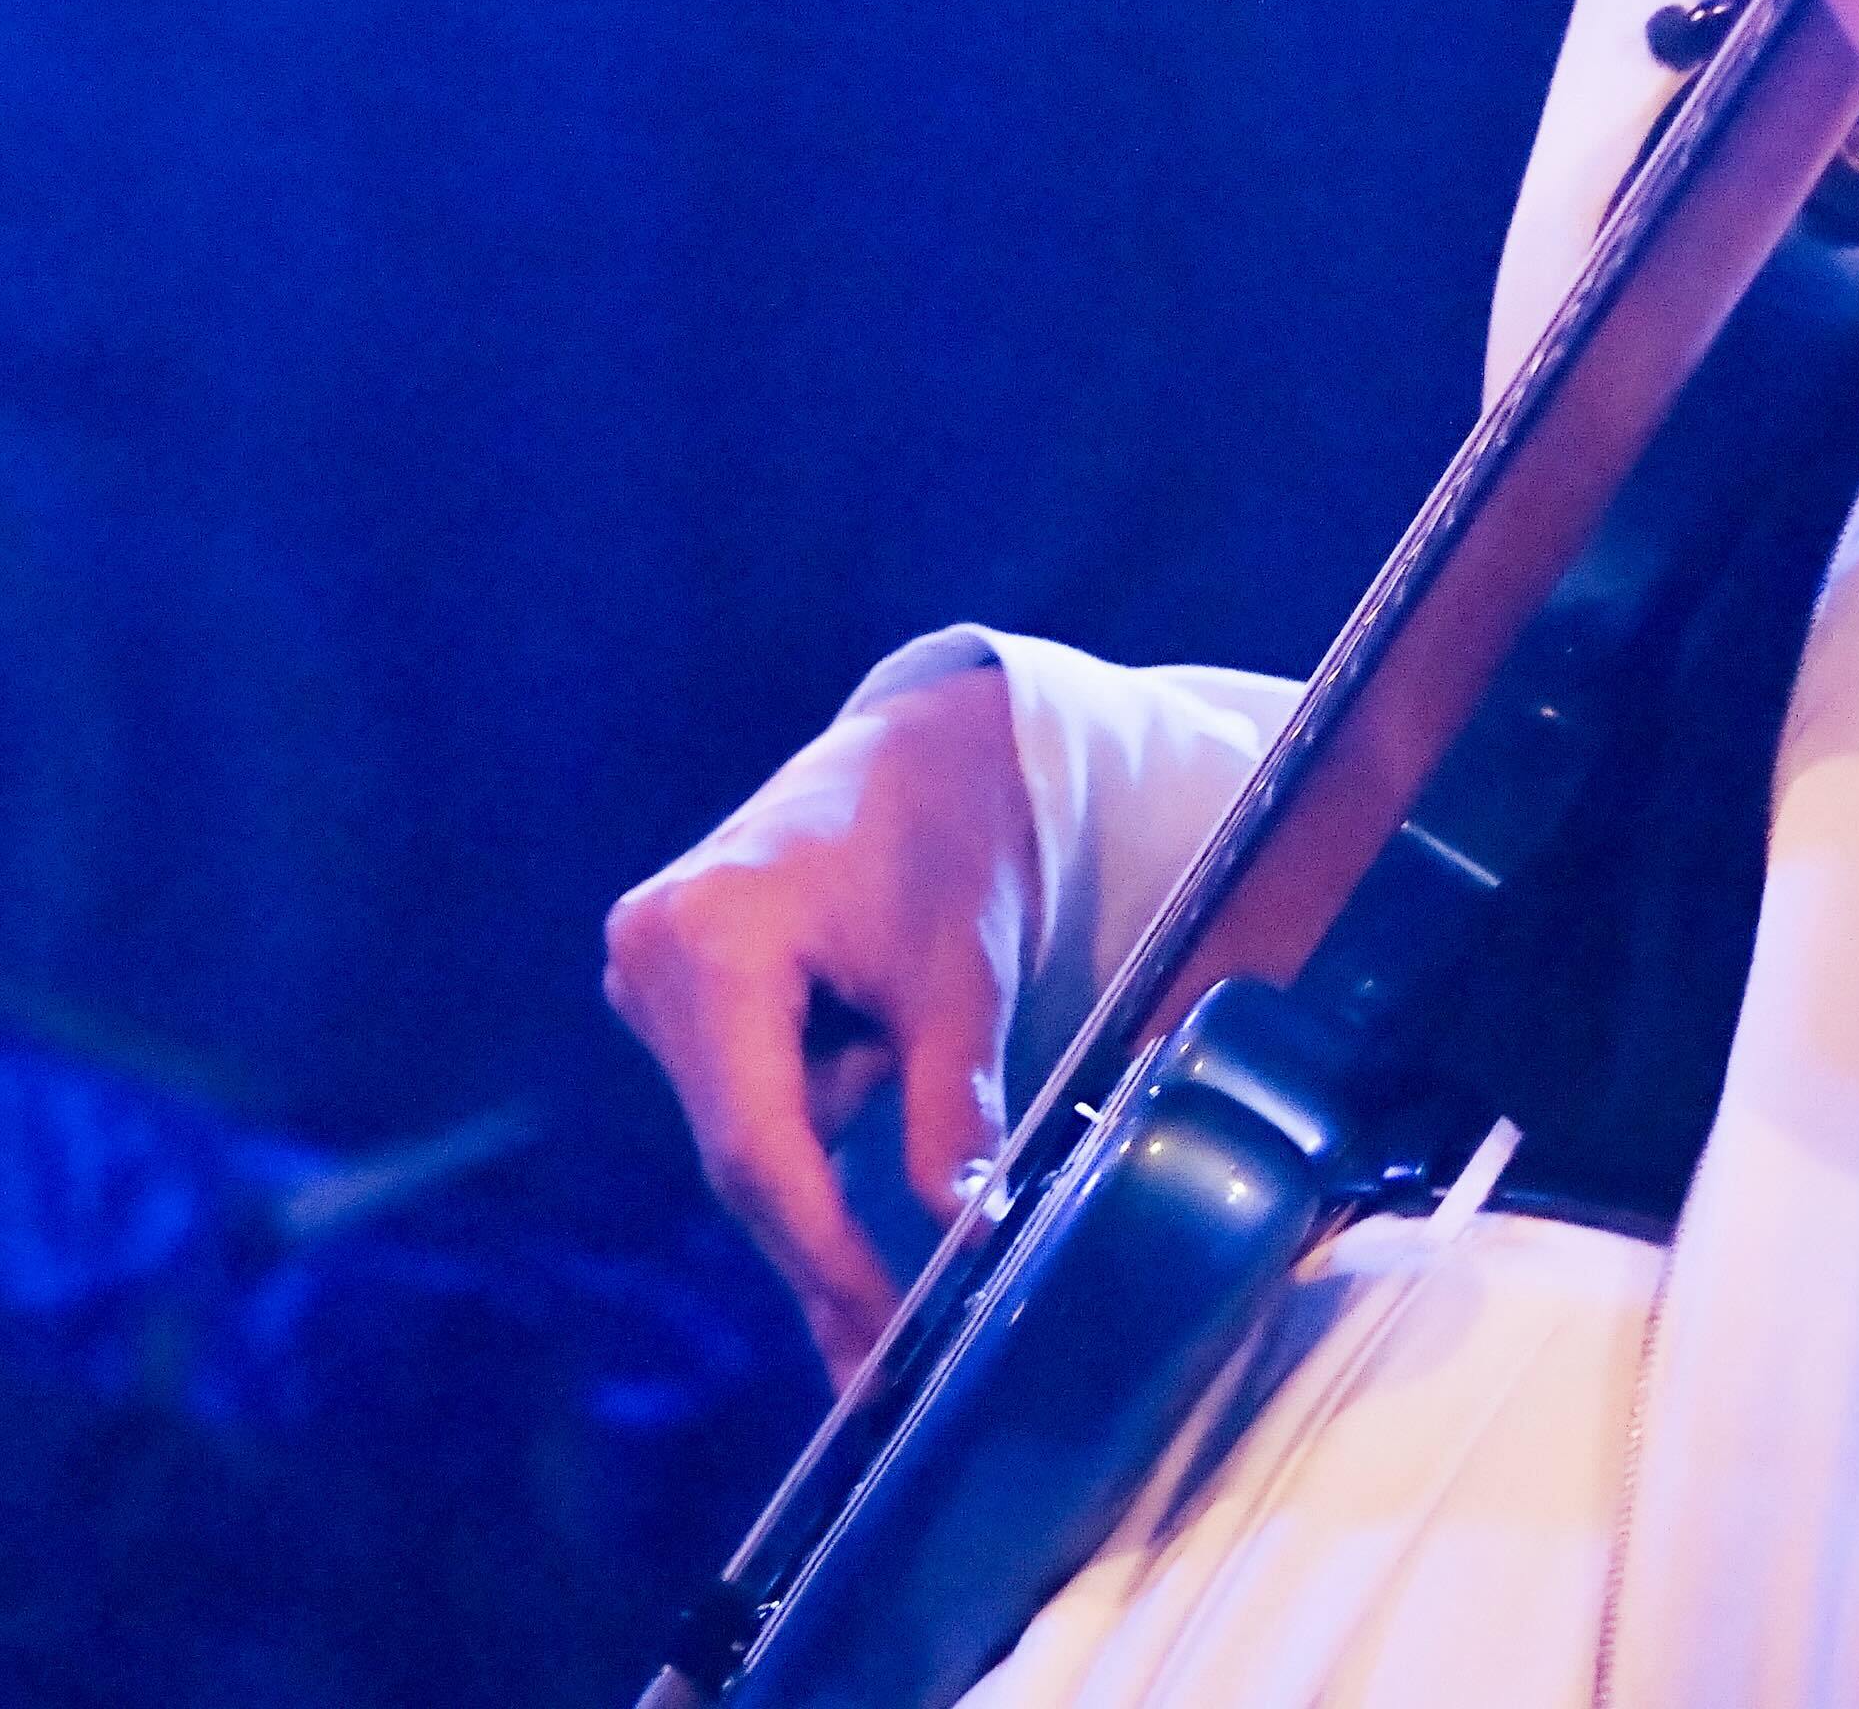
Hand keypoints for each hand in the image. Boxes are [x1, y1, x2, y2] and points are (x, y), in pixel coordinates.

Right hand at [603, 663, 1037, 1383]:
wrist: (919, 753)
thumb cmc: (946, 842)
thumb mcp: (964, 977)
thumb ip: (954, 1109)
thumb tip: (961, 1237)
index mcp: (715, 932)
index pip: (756, 1139)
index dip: (817, 1252)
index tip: (874, 1339)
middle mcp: (653, 950)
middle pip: (740, 1146)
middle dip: (820, 1237)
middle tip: (877, 1352)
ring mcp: (647, 965)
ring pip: (742, 1126)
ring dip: (827, 1139)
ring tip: (909, 1041)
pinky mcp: (666, 982)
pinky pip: (738, 1090)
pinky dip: (806, 1114)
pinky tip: (872, 1073)